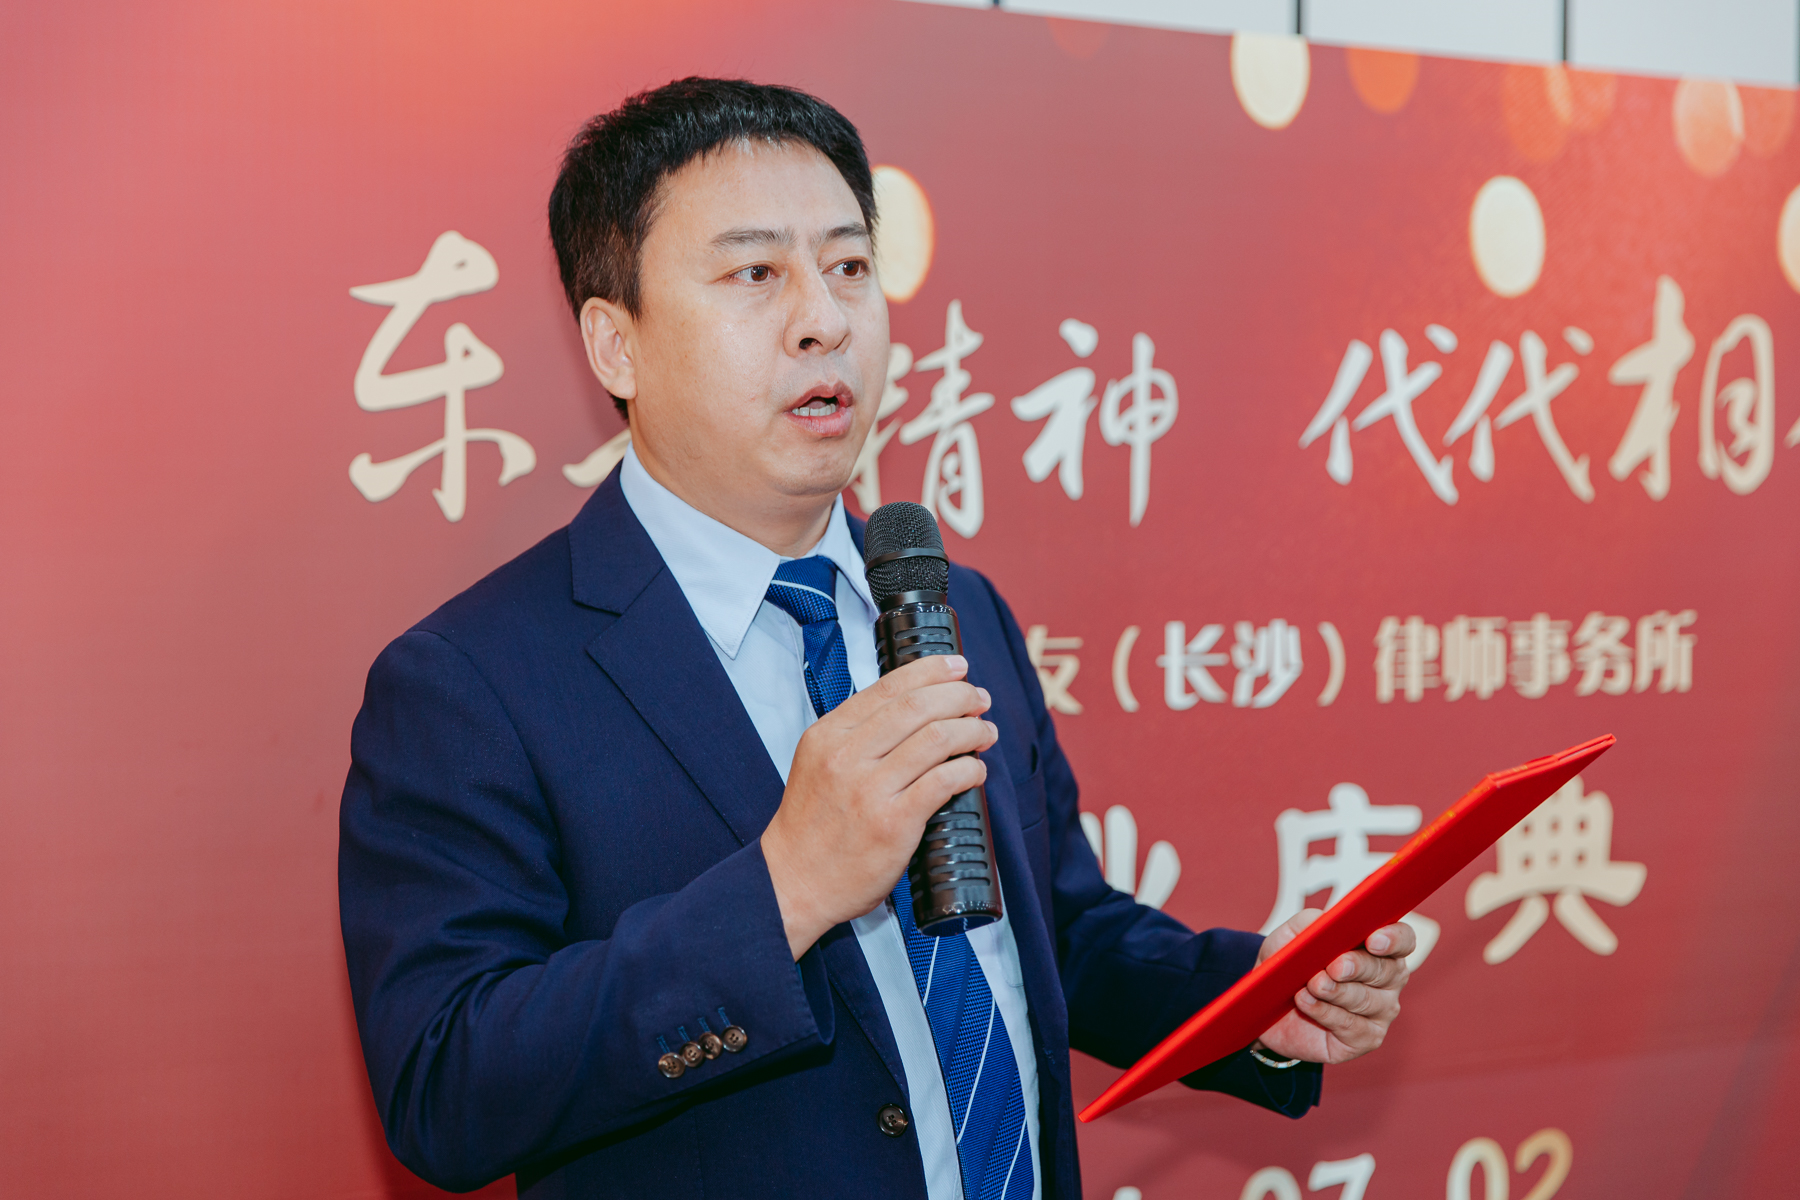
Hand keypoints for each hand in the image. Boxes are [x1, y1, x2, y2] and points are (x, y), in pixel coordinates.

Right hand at [761, 654, 995, 958]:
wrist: (792, 882)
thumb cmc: (812, 827)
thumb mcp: (818, 764)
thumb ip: (855, 736)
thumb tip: (912, 709)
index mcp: (828, 735)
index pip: (888, 687)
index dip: (931, 672)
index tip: (957, 668)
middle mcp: (846, 756)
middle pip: (917, 707)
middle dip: (959, 696)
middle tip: (979, 699)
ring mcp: (869, 790)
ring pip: (936, 739)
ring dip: (971, 731)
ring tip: (985, 732)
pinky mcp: (892, 823)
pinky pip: (943, 782)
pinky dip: (969, 769)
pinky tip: (975, 770)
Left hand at [1253, 910, 1413, 1064]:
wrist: (1270, 1006)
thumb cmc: (1290, 964)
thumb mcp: (1290, 936)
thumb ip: (1308, 923)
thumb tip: (1325, 921)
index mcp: (1379, 947)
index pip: (1402, 939)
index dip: (1393, 938)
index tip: (1373, 939)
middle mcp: (1388, 979)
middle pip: (1386, 970)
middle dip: (1358, 966)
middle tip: (1335, 966)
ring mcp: (1381, 1011)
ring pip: (1366, 1000)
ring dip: (1336, 991)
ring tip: (1312, 984)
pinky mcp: (1367, 1038)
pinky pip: (1352, 1026)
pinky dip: (1325, 1012)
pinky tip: (1306, 1002)